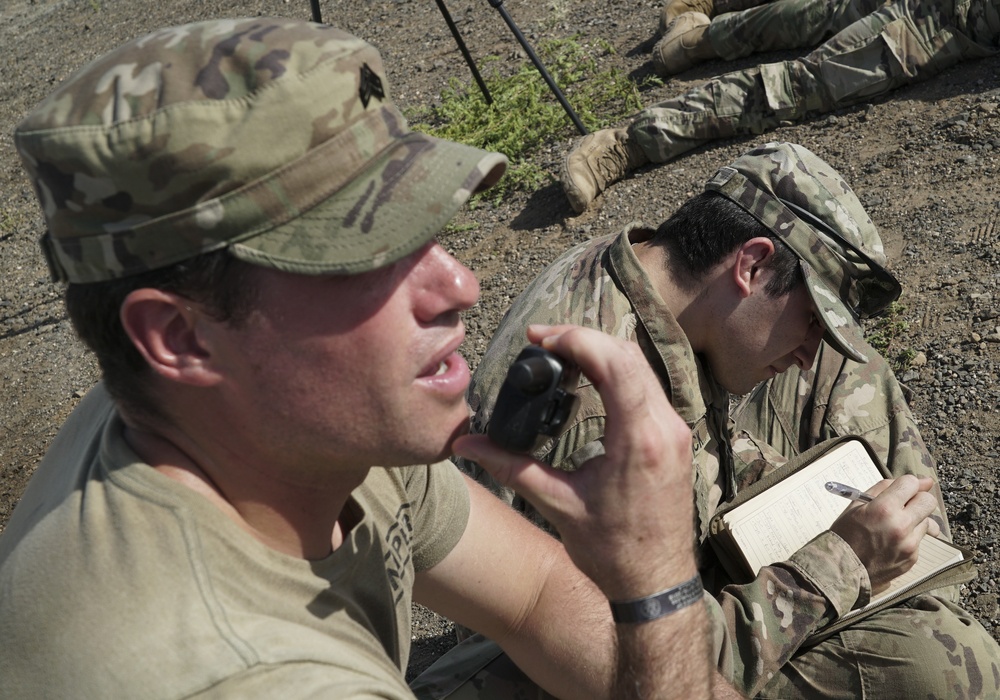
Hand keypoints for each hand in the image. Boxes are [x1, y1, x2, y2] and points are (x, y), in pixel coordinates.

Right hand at [453, 324, 695, 599]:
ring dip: (602, 353)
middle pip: (629, 355)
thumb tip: (466, 443)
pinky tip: (590, 380)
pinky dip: (619, 373)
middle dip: (584, 339)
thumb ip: (511, 466)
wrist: (656, 585)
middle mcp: (667, 428)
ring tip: (561, 357)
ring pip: (643, 367)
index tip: (540, 338)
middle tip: (543, 342)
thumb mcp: (557, 505)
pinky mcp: (677, 438)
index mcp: (640, 440)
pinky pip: (650, 387)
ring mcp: (677, 432)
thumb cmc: (612, 553)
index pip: (614, 363)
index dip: (576, 340)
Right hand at [829, 474, 940, 592]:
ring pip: (926, 521)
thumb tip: (919, 481)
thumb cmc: (845, 534)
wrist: (841, 570)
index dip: (906, 484)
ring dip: (914, 520)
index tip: (902, 489)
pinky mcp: (913, 558)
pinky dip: (908, 538)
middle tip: (904, 505)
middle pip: (928, 501)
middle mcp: (901, 525)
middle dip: (918, 499)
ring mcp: (909, 544)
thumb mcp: (856, 505)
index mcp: (884, 508)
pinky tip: (891, 542)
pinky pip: (919, 540)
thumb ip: (884, 489)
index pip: (911, 483)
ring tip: (893, 527)